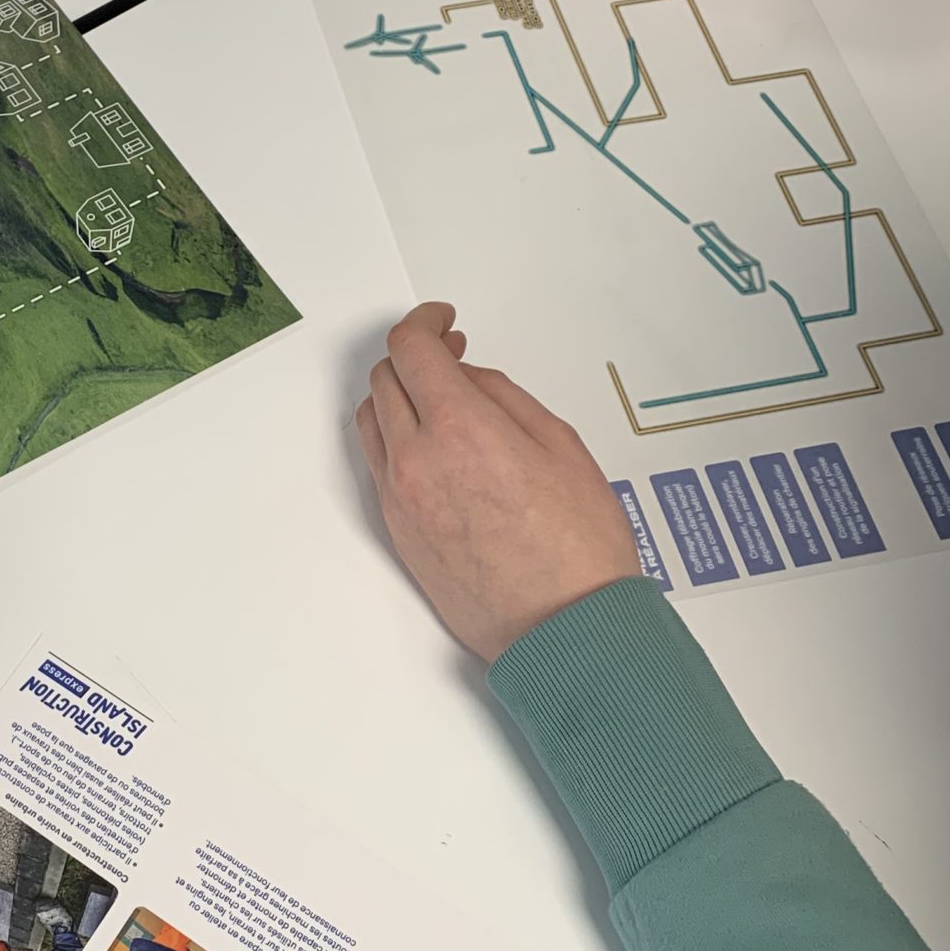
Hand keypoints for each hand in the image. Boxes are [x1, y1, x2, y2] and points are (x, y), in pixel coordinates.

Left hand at [354, 303, 640, 662]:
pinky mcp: (398, 530)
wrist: (563, 629)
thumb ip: (503, 397)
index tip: (444, 321)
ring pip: (372, 421)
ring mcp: (400, 499)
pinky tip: (434, 442)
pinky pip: (379, 464)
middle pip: (384, 379)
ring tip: (440, 398)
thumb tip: (467, 377)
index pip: (410, 349)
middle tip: (452, 355)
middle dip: (413, 356)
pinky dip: (396, 437)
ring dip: (397, 395)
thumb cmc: (577, 548)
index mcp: (459, 429)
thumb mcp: (559, 444)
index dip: (424, 322)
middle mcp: (417, 461)